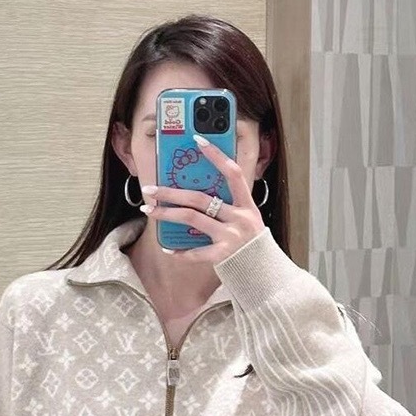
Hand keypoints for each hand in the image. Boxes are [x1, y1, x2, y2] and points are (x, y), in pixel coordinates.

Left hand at [140, 134, 266, 265]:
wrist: (265, 274)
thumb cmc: (252, 245)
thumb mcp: (248, 220)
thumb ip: (230, 207)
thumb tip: (198, 193)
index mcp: (247, 205)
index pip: (232, 173)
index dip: (216, 155)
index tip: (197, 140)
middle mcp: (240, 218)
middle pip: (200, 198)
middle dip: (171, 192)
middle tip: (150, 189)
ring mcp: (232, 236)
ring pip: (191, 218)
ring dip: (167, 214)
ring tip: (149, 210)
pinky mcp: (224, 255)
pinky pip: (195, 251)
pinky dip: (180, 251)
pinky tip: (168, 248)